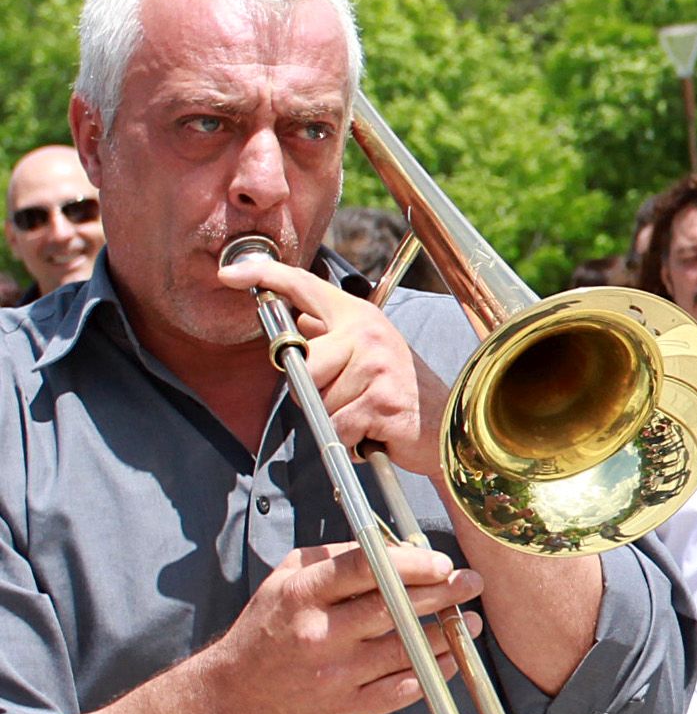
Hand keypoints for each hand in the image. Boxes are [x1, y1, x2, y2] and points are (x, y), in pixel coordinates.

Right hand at [213, 540, 482, 713]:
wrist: (234, 694)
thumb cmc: (269, 628)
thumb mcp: (285, 579)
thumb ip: (335, 558)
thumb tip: (391, 547)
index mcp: (303, 595)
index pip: (365, 570)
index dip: (411, 564)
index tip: (443, 562)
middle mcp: (319, 634)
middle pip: (394, 608)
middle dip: (443, 592)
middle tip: (471, 583)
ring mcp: (333, 675)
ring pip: (406, 650)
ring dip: (447, 634)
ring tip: (470, 620)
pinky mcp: (345, 709)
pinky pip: (402, 689)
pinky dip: (433, 672)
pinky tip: (449, 658)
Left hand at [220, 257, 449, 478]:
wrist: (450, 426)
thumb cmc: (401, 393)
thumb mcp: (368, 353)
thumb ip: (330, 338)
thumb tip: (294, 327)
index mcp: (359, 316)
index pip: (305, 287)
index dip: (265, 276)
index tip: (228, 273)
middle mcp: (368, 333)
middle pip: (301, 365)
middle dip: (313, 391)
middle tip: (347, 398)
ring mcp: (377, 366)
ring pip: (318, 401)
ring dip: (334, 419)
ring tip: (364, 415)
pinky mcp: (382, 400)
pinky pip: (337, 426)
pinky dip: (349, 440)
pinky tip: (372, 432)